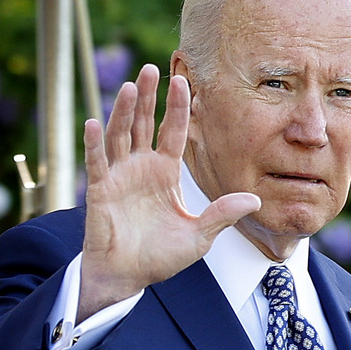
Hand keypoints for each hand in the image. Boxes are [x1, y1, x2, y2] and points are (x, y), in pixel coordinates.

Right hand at [78, 64, 259, 322]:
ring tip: (130, 86)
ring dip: (124, 112)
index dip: (178, 108)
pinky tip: (94, 122)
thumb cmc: (161, 257)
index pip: (173, 132)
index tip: (184, 82)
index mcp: (165, 173)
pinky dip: (94, 143)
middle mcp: (142, 168)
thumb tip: (256, 200)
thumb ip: (222, 215)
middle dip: (147, 98)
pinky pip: (97, 163)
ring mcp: (120, 177)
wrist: (129, 277)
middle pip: (144, 125)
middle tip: (151, 70)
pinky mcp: (100, 191)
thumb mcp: (200, 236)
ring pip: (120, 136)